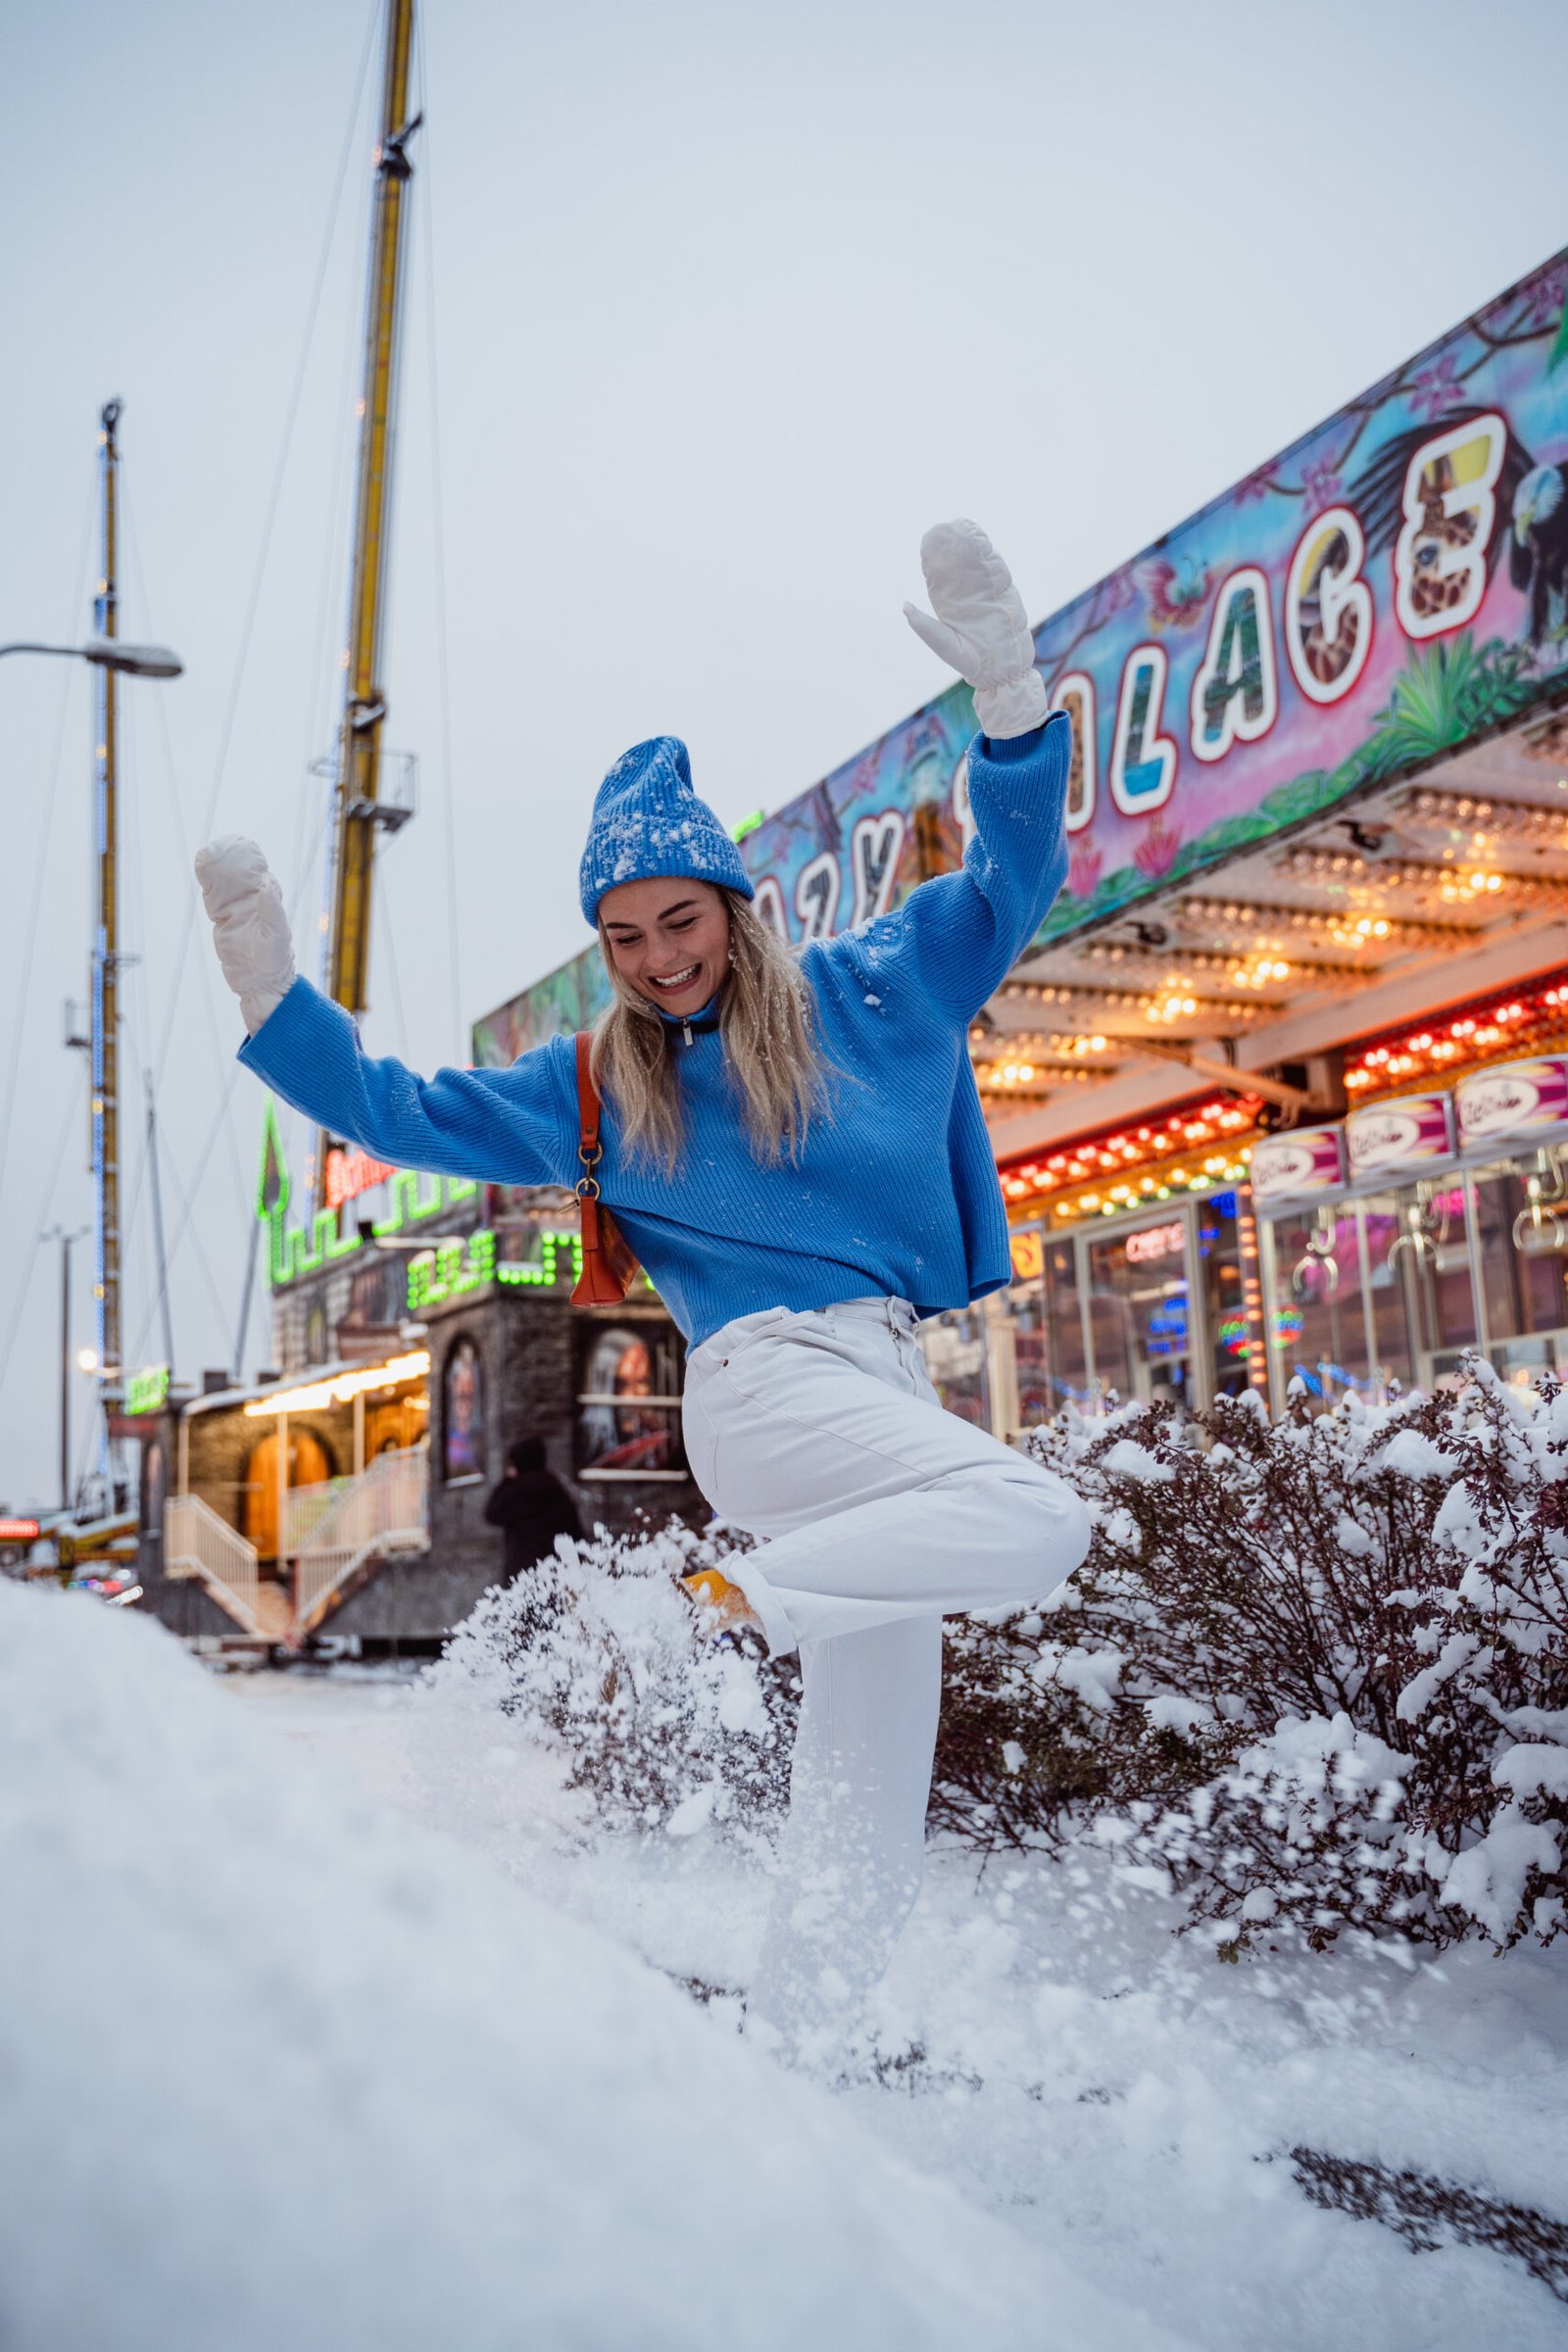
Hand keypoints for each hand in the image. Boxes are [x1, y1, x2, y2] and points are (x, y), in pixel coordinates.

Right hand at [194, 836, 296, 1034]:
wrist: (260, 987)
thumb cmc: (274, 962)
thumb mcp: (276, 935)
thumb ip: (272, 909)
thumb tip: (265, 882)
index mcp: (270, 905)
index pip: (260, 876)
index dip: (249, 860)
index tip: (239, 844)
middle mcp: (255, 907)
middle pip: (239, 879)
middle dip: (230, 862)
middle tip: (218, 846)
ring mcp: (238, 915)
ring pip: (225, 888)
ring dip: (217, 873)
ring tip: (207, 855)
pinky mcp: (224, 925)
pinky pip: (215, 902)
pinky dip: (209, 889)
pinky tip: (202, 876)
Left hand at [903, 518, 1047, 738]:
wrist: (1006, 671)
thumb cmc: (974, 664)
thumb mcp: (946, 645)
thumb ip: (926, 627)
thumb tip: (905, 607)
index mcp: (948, 605)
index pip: (938, 576)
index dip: (933, 558)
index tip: (928, 539)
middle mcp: (966, 595)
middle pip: (958, 564)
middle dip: (953, 545)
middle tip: (945, 525)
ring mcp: (985, 591)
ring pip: (976, 561)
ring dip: (970, 544)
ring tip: (961, 525)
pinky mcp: (1004, 590)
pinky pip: (995, 568)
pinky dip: (988, 553)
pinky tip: (980, 539)